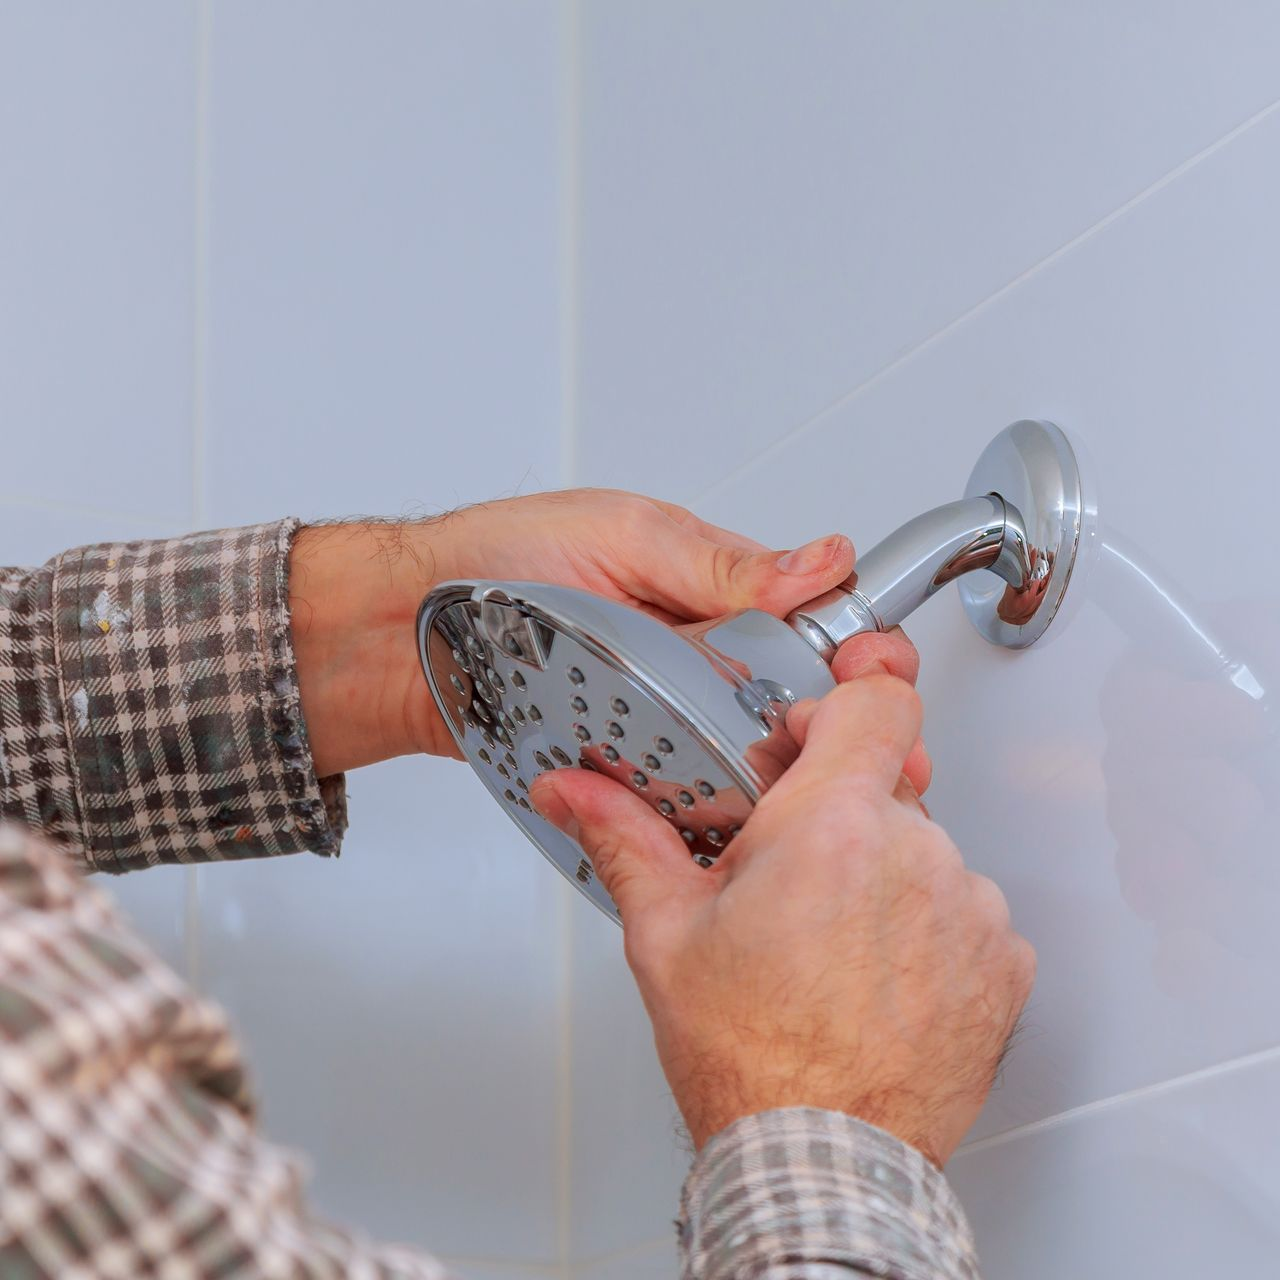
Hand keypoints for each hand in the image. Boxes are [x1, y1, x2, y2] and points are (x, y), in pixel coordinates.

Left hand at [288, 490, 926, 780]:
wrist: (400, 635)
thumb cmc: (497, 564)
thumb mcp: (618, 535)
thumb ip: (716, 561)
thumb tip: (817, 561)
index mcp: (709, 593)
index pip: (810, 625)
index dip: (856, 652)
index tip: (878, 673)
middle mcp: (694, 660)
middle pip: (792, 704)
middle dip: (840, 733)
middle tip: (865, 755)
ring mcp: (660, 718)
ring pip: (746, 759)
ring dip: (787, 783)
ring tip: (820, 803)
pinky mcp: (625, 768)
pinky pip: (680, 795)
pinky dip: (713, 813)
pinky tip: (745, 828)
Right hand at [530, 675, 1031, 1164]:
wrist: (819, 1162)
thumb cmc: (748, 1057)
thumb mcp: (667, 934)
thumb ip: (625, 837)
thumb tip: (572, 791)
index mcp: (829, 826)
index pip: (876, 700)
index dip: (838, 707)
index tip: (809, 739)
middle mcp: (914, 853)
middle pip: (886, 781)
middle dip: (837, 811)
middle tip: (791, 875)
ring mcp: (969, 907)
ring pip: (923, 848)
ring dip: (882, 872)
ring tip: (832, 943)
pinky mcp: (1002, 960)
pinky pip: (965, 907)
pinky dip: (927, 925)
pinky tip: (877, 974)